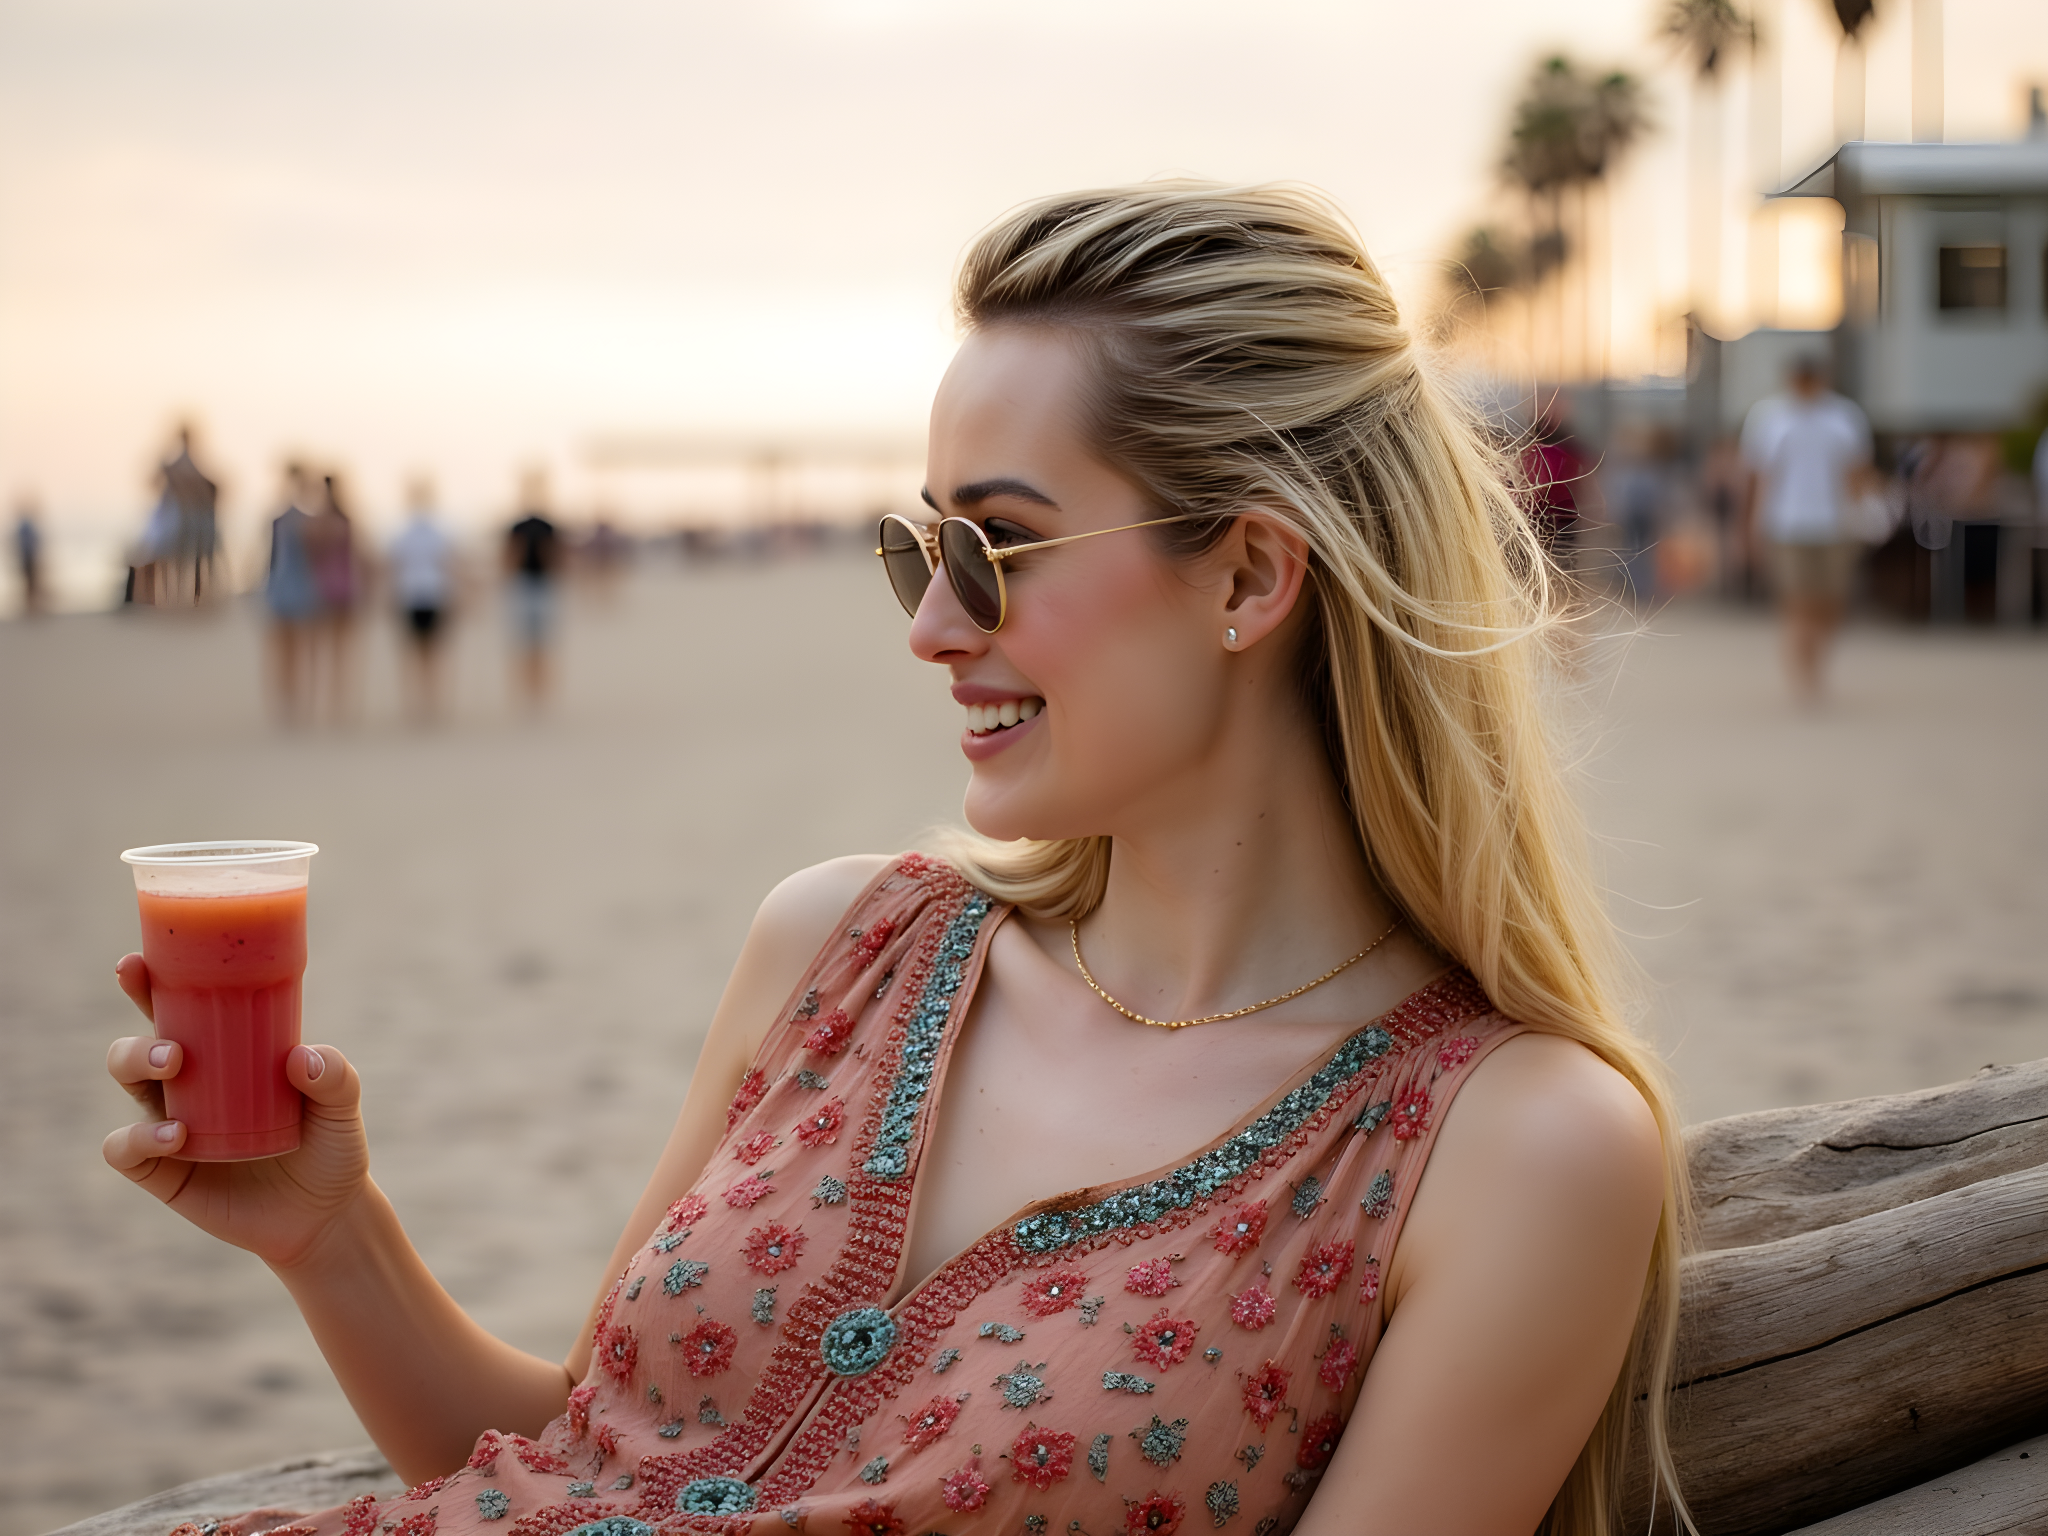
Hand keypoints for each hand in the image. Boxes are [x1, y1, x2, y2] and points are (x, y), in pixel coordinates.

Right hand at [103, 953, 371, 1271]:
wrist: (326, 1215)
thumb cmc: (332, 1146)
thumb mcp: (343, 1106)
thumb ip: (335, 1075)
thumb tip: (299, 1057)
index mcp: (225, 1055)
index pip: (180, 1010)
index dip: (151, 984)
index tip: (137, 962)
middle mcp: (189, 1085)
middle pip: (139, 1045)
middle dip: (140, 1035)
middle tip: (175, 1048)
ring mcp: (170, 1126)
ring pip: (128, 1084)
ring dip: (138, 1069)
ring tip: (176, 1074)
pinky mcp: (163, 1172)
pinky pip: (125, 1148)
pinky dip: (139, 1137)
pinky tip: (177, 1136)